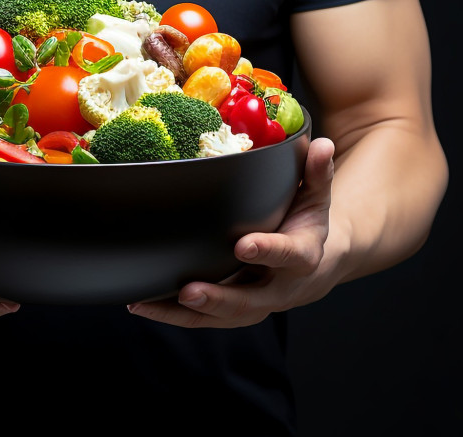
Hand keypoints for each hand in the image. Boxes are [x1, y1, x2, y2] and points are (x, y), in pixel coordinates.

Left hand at [127, 137, 338, 327]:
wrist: (312, 265)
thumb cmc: (306, 223)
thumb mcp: (316, 196)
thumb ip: (316, 172)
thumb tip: (321, 144)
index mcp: (301, 255)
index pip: (288, 255)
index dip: (268, 251)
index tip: (243, 245)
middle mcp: (278, 287)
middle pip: (249, 301)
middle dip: (218, 298)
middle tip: (189, 292)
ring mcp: (253, 303)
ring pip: (220, 316)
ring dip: (183, 314)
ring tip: (147, 303)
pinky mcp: (231, 311)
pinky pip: (202, 318)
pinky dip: (172, 314)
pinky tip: (141, 303)